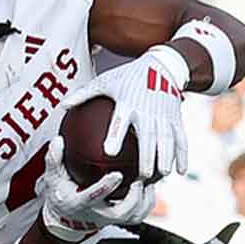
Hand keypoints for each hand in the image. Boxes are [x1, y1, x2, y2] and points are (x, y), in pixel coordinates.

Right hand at [36, 137, 155, 241]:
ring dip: (144, 199)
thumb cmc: (61, 194)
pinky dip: (148, 201)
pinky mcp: (120, 220)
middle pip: (120, 213)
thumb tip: (58, 140)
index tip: (117, 174)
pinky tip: (151, 185)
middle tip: (140, 179)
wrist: (66, 217)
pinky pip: (139, 215)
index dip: (106, 187)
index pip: (93, 197)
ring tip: (149, 181)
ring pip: (134, 216)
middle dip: (134, 198)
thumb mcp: (53, 177)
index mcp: (80, 203)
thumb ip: (55, 159)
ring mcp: (111, 218)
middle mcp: (97, 214)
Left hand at [64, 46, 190, 178]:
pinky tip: (180, 172)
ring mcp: (164, 115)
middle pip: (148, 136)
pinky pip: (181, 138)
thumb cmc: (127, 77)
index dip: (115, 136)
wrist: (161, 66)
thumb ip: (83, 95)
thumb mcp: (104, 82)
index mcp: (127, 103)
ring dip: (165, 158)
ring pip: (166, 140)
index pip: (120, 121)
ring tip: (159, 176)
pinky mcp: (176, 118)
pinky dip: (182, 155)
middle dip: (147, 156)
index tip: (109, 152)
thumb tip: (62, 107)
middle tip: (141, 176)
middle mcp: (147, 110)